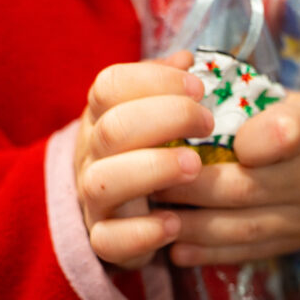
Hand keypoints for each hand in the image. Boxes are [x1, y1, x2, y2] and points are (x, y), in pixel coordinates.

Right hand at [74, 51, 212, 268]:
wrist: (125, 217)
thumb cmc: (149, 155)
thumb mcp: (155, 116)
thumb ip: (167, 87)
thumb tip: (187, 58)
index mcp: (101, 117)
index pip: (108, 86)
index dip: (154, 81)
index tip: (199, 88)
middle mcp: (91, 155)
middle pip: (112, 129)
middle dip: (166, 119)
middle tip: (208, 123)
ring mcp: (93, 200)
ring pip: (103, 182)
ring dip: (154, 169)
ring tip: (195, 165)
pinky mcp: (104, 240)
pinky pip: (110, 240)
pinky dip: (143, 233)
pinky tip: (175, 223)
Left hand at [156, 92, 299, 266]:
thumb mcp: (291, 99)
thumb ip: (245, 98)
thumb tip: (179, 78)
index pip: (283, 133)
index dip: (242, 138)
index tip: (198, 132)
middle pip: (246, 188)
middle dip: (190, 186)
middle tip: (146, 178)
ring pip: (243, 228)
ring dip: (192, 225)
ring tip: (153, 217)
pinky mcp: (293, 245)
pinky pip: (248, 253)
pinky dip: (208, 252)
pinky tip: (175, 249)